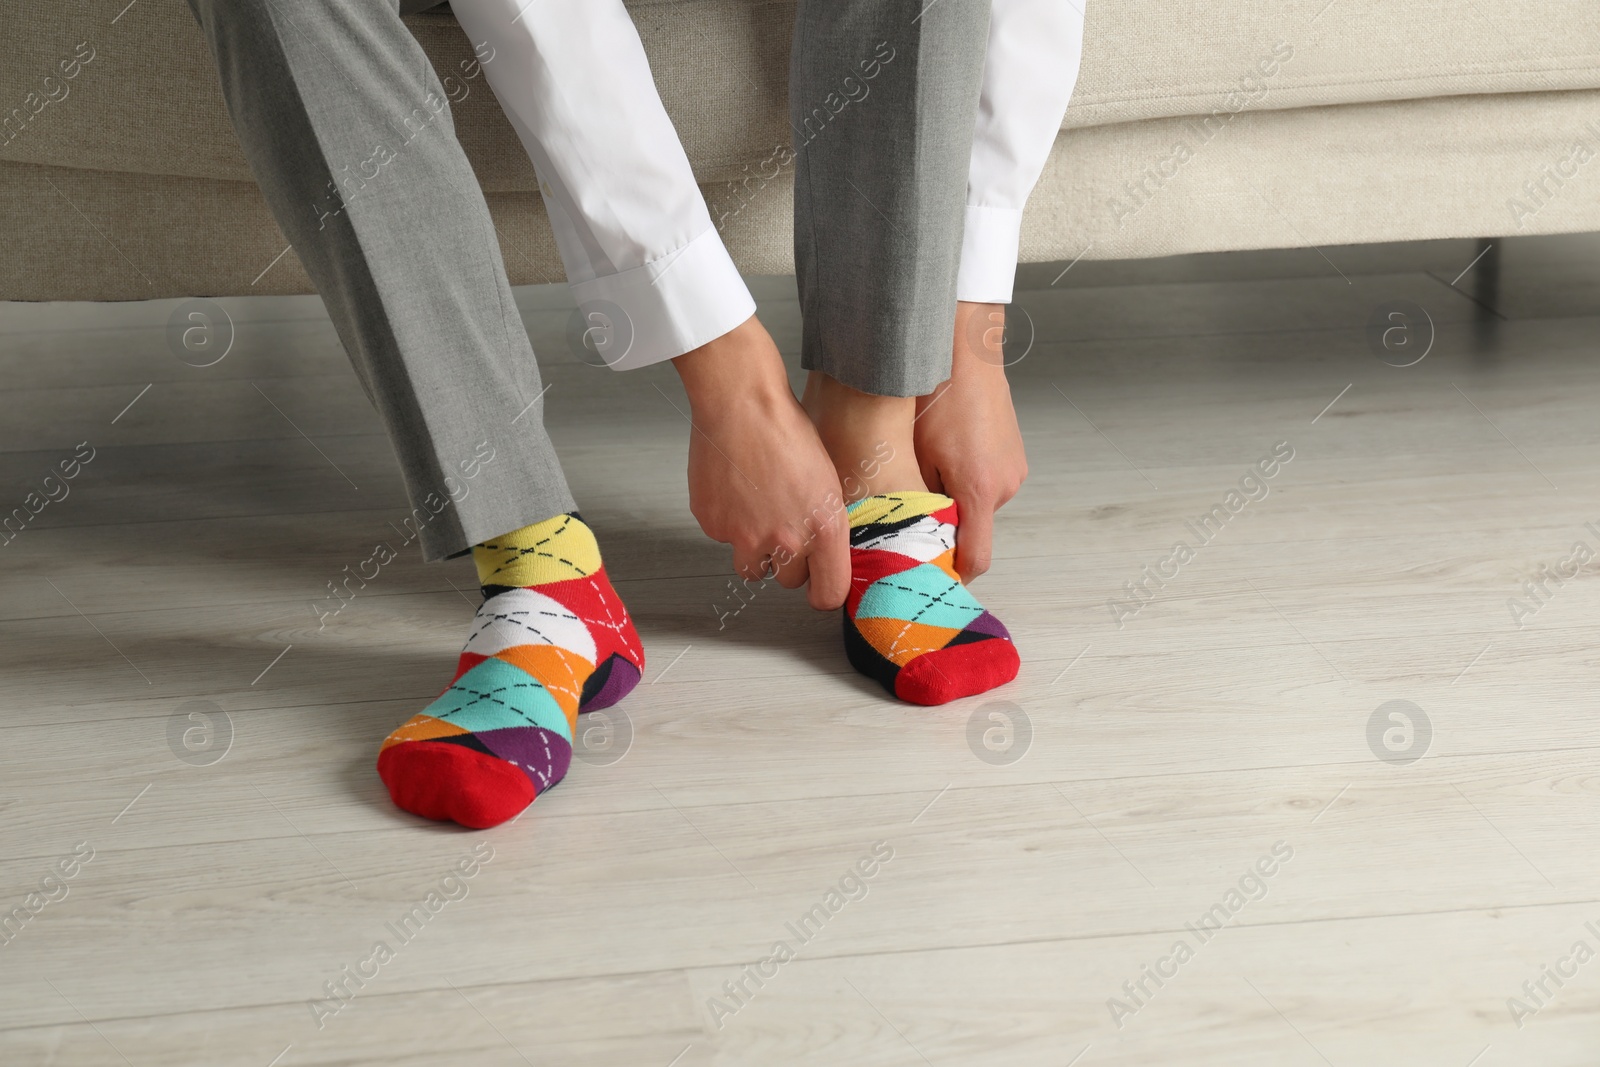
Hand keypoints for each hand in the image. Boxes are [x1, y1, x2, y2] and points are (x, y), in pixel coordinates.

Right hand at [673, 316, 850, 609]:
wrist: (742, 404)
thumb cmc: (786, 430)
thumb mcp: (827, 480)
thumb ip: (826, 524)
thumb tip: (824, 555)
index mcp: (823, 527)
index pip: (828, 593)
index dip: (823, 591)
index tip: (819, 584)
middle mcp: (785, 539)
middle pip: (787, 581)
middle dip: (787, 561)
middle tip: (784, 526)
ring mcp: (744, 536)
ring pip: (751, 567)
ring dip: (755, 547)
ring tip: (758, 508)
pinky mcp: (714, 525)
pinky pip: (723, 538)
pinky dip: (728, 521)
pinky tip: (735, 490)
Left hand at [913, 301, 1027, 581]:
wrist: (963, 342)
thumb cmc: (933, 389)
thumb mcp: (909, 450)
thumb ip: (909, 498)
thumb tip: (892, 531)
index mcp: (979, 488)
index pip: (973, 560)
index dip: (947, 574)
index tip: (923, 577)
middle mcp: (1004, 484)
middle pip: (970, 531)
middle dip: (940, 528)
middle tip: (903, 514)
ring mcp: (1012, 468)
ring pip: (975, 505)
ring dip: (950, 499)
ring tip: (919, 471)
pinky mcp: (1012, 454)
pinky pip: (984, 481)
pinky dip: (962, 478)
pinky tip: (940, 453)